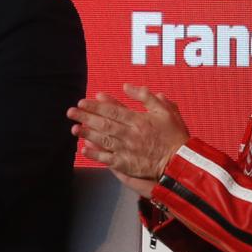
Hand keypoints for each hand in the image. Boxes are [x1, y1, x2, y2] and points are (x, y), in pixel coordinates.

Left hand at [69, 85, 189, 192]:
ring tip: (74, 128)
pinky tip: (84, 148)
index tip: (83, 102)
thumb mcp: (165, 109)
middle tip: (71, 112)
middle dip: (85, 117)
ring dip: (87, 133)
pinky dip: (95, 154)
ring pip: (102, 140)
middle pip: (103, 123)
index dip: (95, 106)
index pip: (112, 110)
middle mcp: (130, 134)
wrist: (180, 161)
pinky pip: (107, 158)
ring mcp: (127, 150)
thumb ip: (145, 96)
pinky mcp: (127, 164)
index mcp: (138, 120)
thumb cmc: (174, 135)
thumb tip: (126, 86)